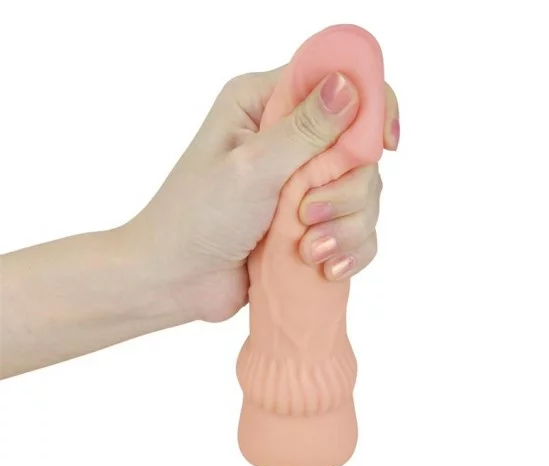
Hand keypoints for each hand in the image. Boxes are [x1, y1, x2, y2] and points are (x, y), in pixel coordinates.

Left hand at [122, 69, 399, 321]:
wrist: (176, 280)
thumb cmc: (197, 218)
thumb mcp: (250, 168)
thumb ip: (304, 130)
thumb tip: (350, 86)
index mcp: (263, 106)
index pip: (336, 83)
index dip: (371, 107)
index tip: (386, 144)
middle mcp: (287, 140)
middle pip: (359, 150)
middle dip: (346, 192)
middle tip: (308, 217)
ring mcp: (300, 185)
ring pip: (363, 195)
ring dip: (345, 228)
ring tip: (310, 251)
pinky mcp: (309, 224)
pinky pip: (355, 230)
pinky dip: (349, 249)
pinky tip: (326, 267)